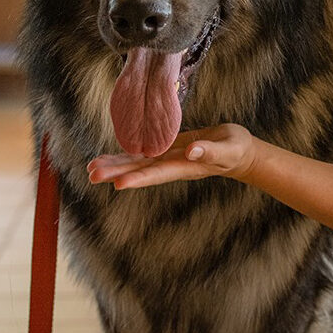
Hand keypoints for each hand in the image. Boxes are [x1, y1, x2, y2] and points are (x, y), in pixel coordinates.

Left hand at [87, 123, 257, 188]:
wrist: (240, 151)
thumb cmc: (237, 150)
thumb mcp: (228, 148)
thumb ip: (210, 151)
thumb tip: (191, 152)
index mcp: (186, 167)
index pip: (158, 174)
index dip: (138, 178)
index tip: (118, 184)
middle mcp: (173, 165)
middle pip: (141, 171)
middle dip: (117, 173)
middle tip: (92, 175)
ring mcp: (169, 158)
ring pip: (138, 163)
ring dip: (116, 166)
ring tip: (92, 168)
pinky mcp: (169, 149)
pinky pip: (144, 153)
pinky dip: (127, 155)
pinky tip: (111, 156)